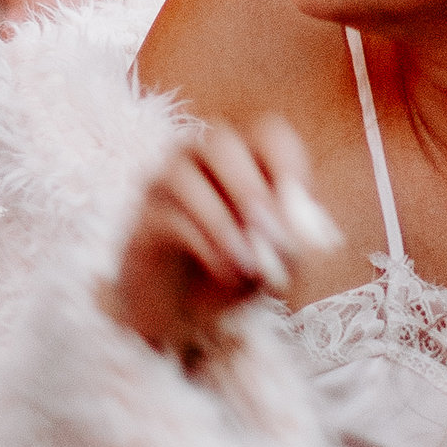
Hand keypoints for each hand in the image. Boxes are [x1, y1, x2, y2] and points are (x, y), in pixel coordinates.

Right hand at [108, 115, 324, 361]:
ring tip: (250, 263)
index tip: (300, 206)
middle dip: (249, 186)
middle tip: (271, 233)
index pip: (267, 132)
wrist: (187, 313)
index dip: (287, 163)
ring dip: (223, 220)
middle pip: (220, 142)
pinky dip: (203, 244)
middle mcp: (200, 158)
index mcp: (245, 157)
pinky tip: (227, 270)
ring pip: (184, 175)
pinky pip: (167, 217)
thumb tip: (303, 229)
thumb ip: (295, 244)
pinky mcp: (143, 221)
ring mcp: (165, 184)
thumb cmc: (238, 272)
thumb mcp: (280, 263)